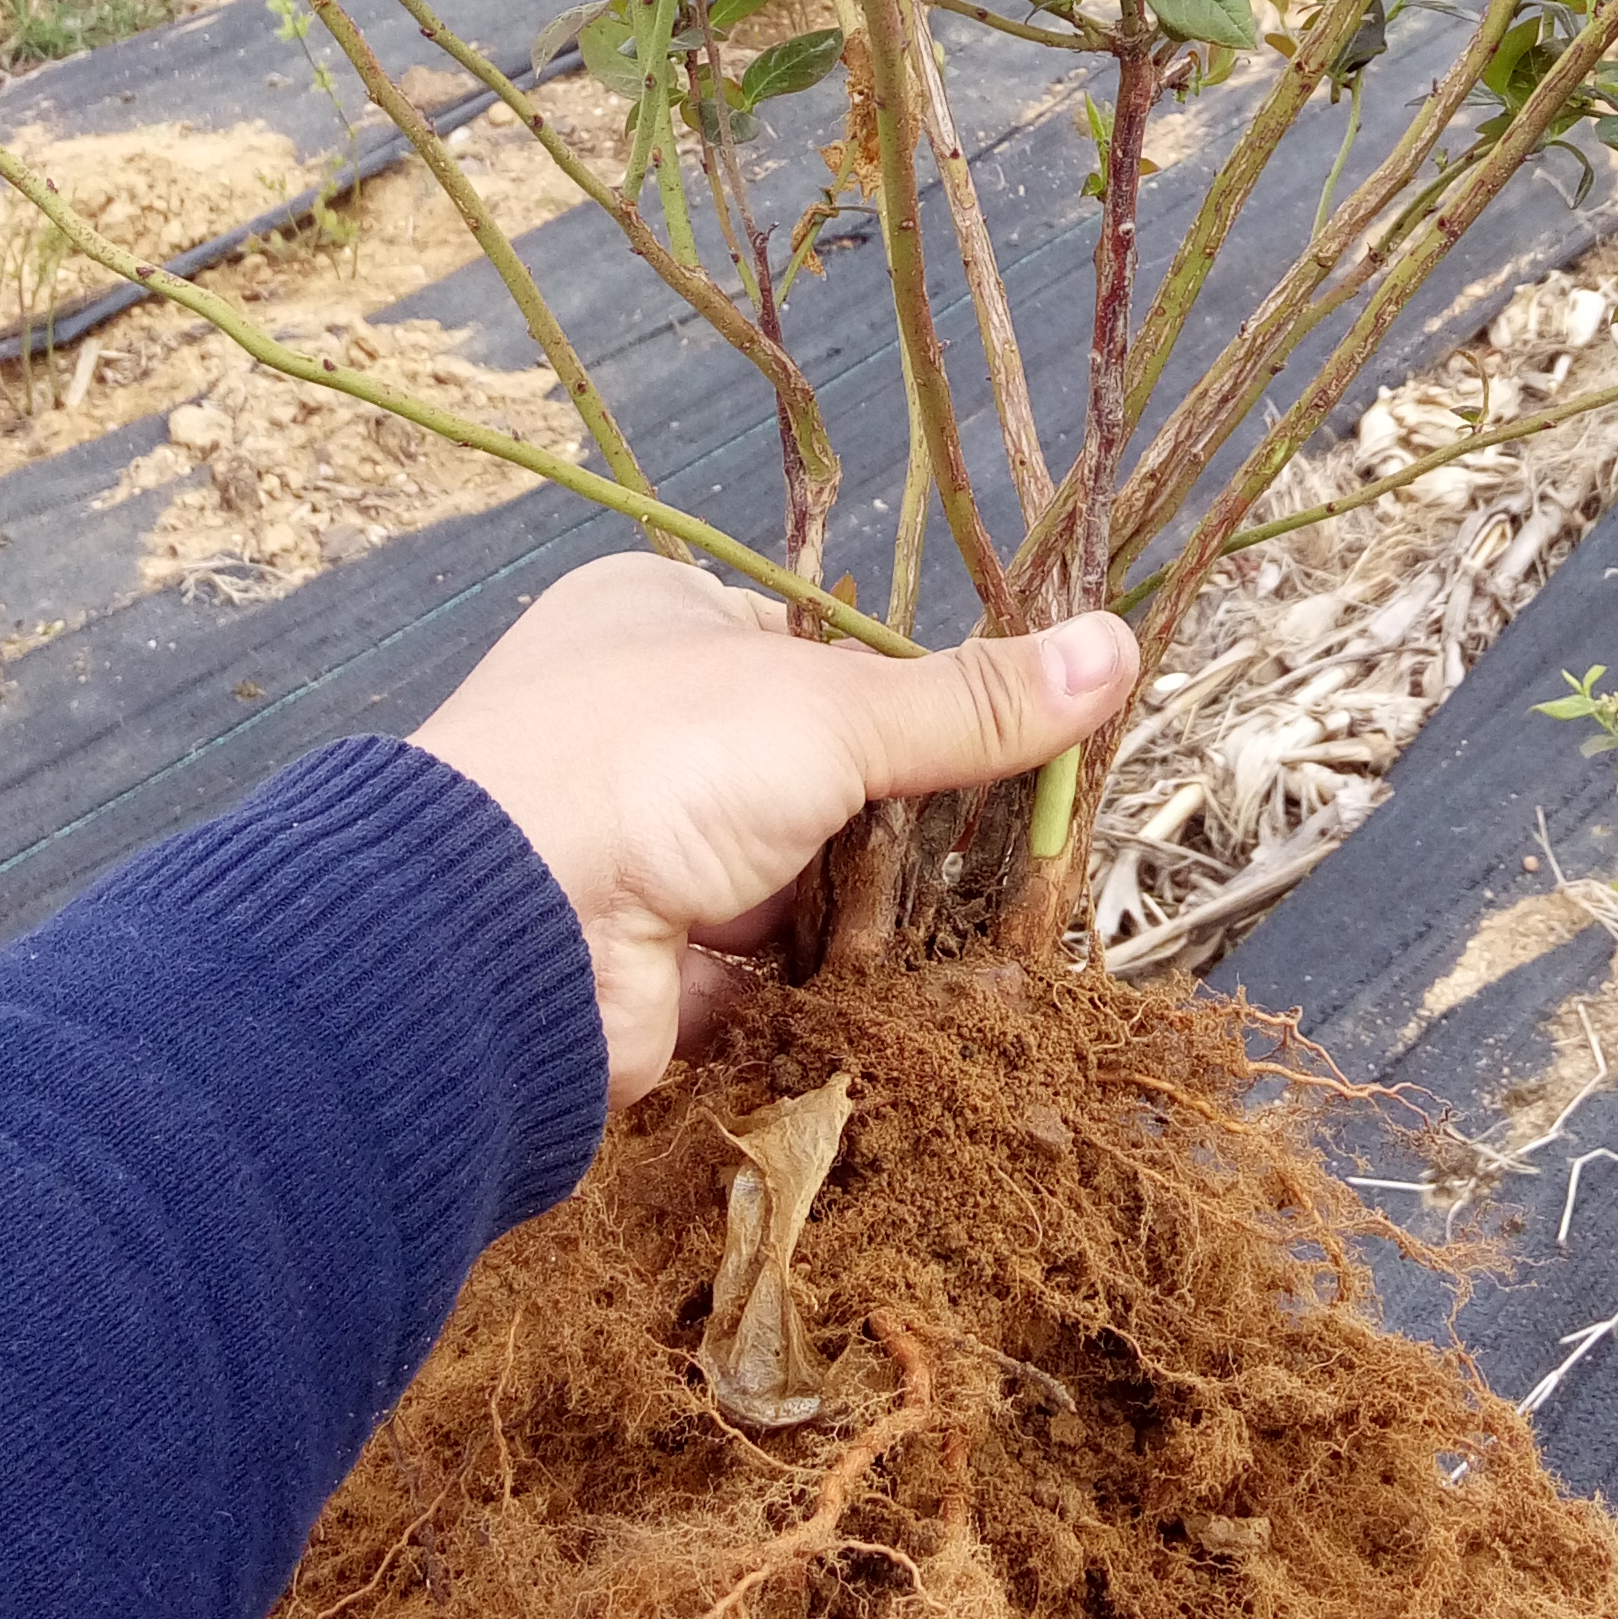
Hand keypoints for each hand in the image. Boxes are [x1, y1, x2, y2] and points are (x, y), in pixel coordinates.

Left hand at [416, 554, 1139, 1106]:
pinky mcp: (653, 970)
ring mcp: (642, 852)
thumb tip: (1117, 646)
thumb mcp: (833, 705)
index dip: (908, 687)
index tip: (1014, 725)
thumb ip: (971, 701)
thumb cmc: (652, 760)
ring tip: (1000, 925)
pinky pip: (772, 977)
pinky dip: (836, 988)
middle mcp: (643, 728)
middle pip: (815, 769)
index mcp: (662, 619)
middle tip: (1028, 840)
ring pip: (799, 877)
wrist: (500, 935)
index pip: (812, 642)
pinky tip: (928, 999)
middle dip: (906, 814)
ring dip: (878, 909)